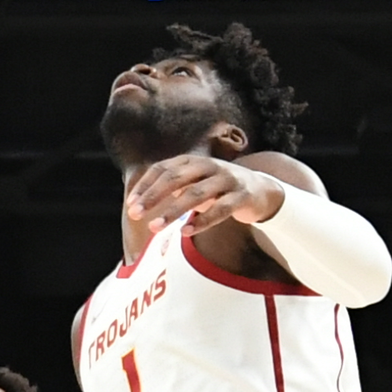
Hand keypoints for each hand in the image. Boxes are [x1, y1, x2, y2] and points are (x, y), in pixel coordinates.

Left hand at [124, 152, 286, 243]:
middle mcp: (209, 166)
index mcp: (194, 160)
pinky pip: (221, 209)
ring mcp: (227, 179)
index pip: (163, 169)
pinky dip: (202, 220)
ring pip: (196, 194)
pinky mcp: (242, 196)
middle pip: (176, 178)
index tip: (130, 205)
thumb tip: (139, 202)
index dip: (145, 186)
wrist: (261, 189)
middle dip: (153, 196)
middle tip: (135, 214)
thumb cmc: (219, 187)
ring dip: (173, 211)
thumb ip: (172, 187)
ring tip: (155, 227)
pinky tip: (186, 231)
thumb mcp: (195, 182)